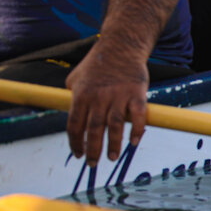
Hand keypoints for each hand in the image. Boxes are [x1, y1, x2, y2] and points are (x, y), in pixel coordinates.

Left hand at [64, 39, 150, 164]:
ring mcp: (119, 96)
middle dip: (93, 150)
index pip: (75, 125)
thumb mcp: (75, 78)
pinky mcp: (137, 93)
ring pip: (115, 126)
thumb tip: (74, 117)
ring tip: (113, 157)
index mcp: (81, 95)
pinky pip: (138, 116)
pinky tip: (134, 141)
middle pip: (94, 129)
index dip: (75, 143)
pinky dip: (137, 131)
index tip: (79, 154)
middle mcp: (99, 97)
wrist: (121, 47)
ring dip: (114, 145)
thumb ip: (72, 97)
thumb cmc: (96, 63)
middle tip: (93, 163)